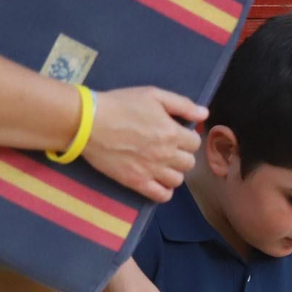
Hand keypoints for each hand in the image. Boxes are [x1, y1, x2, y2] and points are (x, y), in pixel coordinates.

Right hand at [83, 87, 204, 202]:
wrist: (88, 122)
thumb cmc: (120, 104)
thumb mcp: (153, 95)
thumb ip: (181, 104)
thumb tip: (204, 113)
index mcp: (172, 133)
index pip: (195, 143)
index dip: (186, 137)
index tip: (174, 134)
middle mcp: (166, 154)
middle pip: (189, 163)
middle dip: (180, 154)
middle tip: (166, 148)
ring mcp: (152, 170)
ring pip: (178, 180)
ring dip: (173, 172)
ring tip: (161, 163)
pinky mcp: (137, 182)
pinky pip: (162, 195)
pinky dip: (164, 191)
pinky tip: (157, 181)